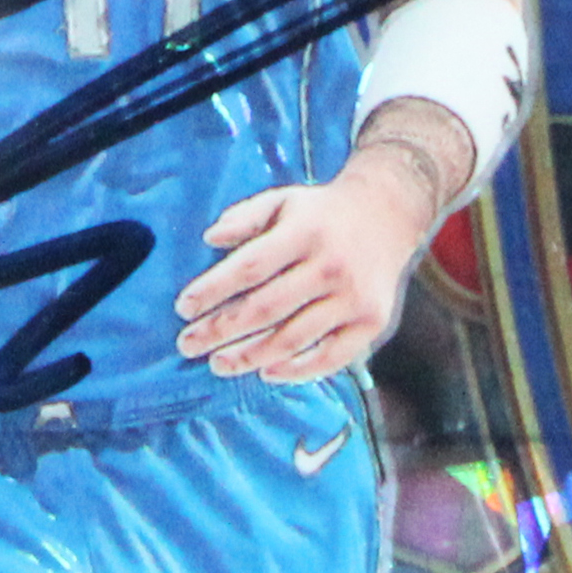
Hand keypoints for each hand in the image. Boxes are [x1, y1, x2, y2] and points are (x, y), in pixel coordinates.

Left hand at [174, 130, 458, 382]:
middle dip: (220, 331)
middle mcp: (331, 266)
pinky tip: (266, 372)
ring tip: (218, 364)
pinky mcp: (372, 322)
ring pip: (293, 338)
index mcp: (305, 232)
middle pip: (266, 308)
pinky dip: (297, 370)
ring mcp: (353, 298)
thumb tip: (209, 239)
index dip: (213, 290)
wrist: (389, 214)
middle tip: (187, 345)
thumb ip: (245, 217)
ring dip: (250, 356)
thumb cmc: (322, 213)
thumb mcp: (283, 200)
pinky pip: (330, 357)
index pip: (250, 267)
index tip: (182, 308)